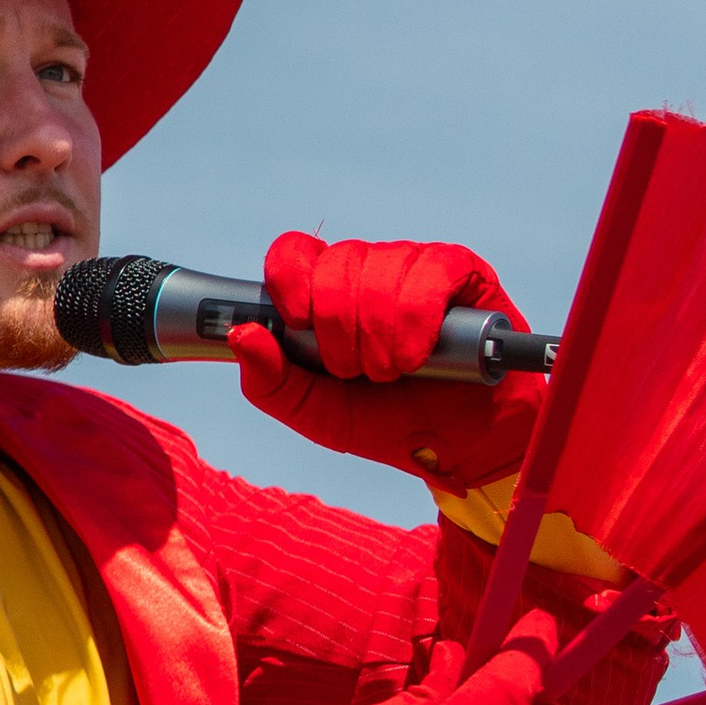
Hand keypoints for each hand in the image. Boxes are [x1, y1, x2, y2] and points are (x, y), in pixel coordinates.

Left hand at [229, 233, 544, 495]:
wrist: (460, 450)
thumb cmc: (388, 424)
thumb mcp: (316, 413)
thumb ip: (270, 380)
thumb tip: (242, 333)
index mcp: (327, 293)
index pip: (294, 254)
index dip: (290, 281)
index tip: (297, 323)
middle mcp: (369, 271)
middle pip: (334, 264)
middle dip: (339, 330)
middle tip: (359, 372)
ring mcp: (415, 267)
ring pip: (379, 269)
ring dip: (380, 333)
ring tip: (394, 372)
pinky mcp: (463, 274)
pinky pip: (430, 272)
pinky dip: (417, 318)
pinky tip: (418, 354)